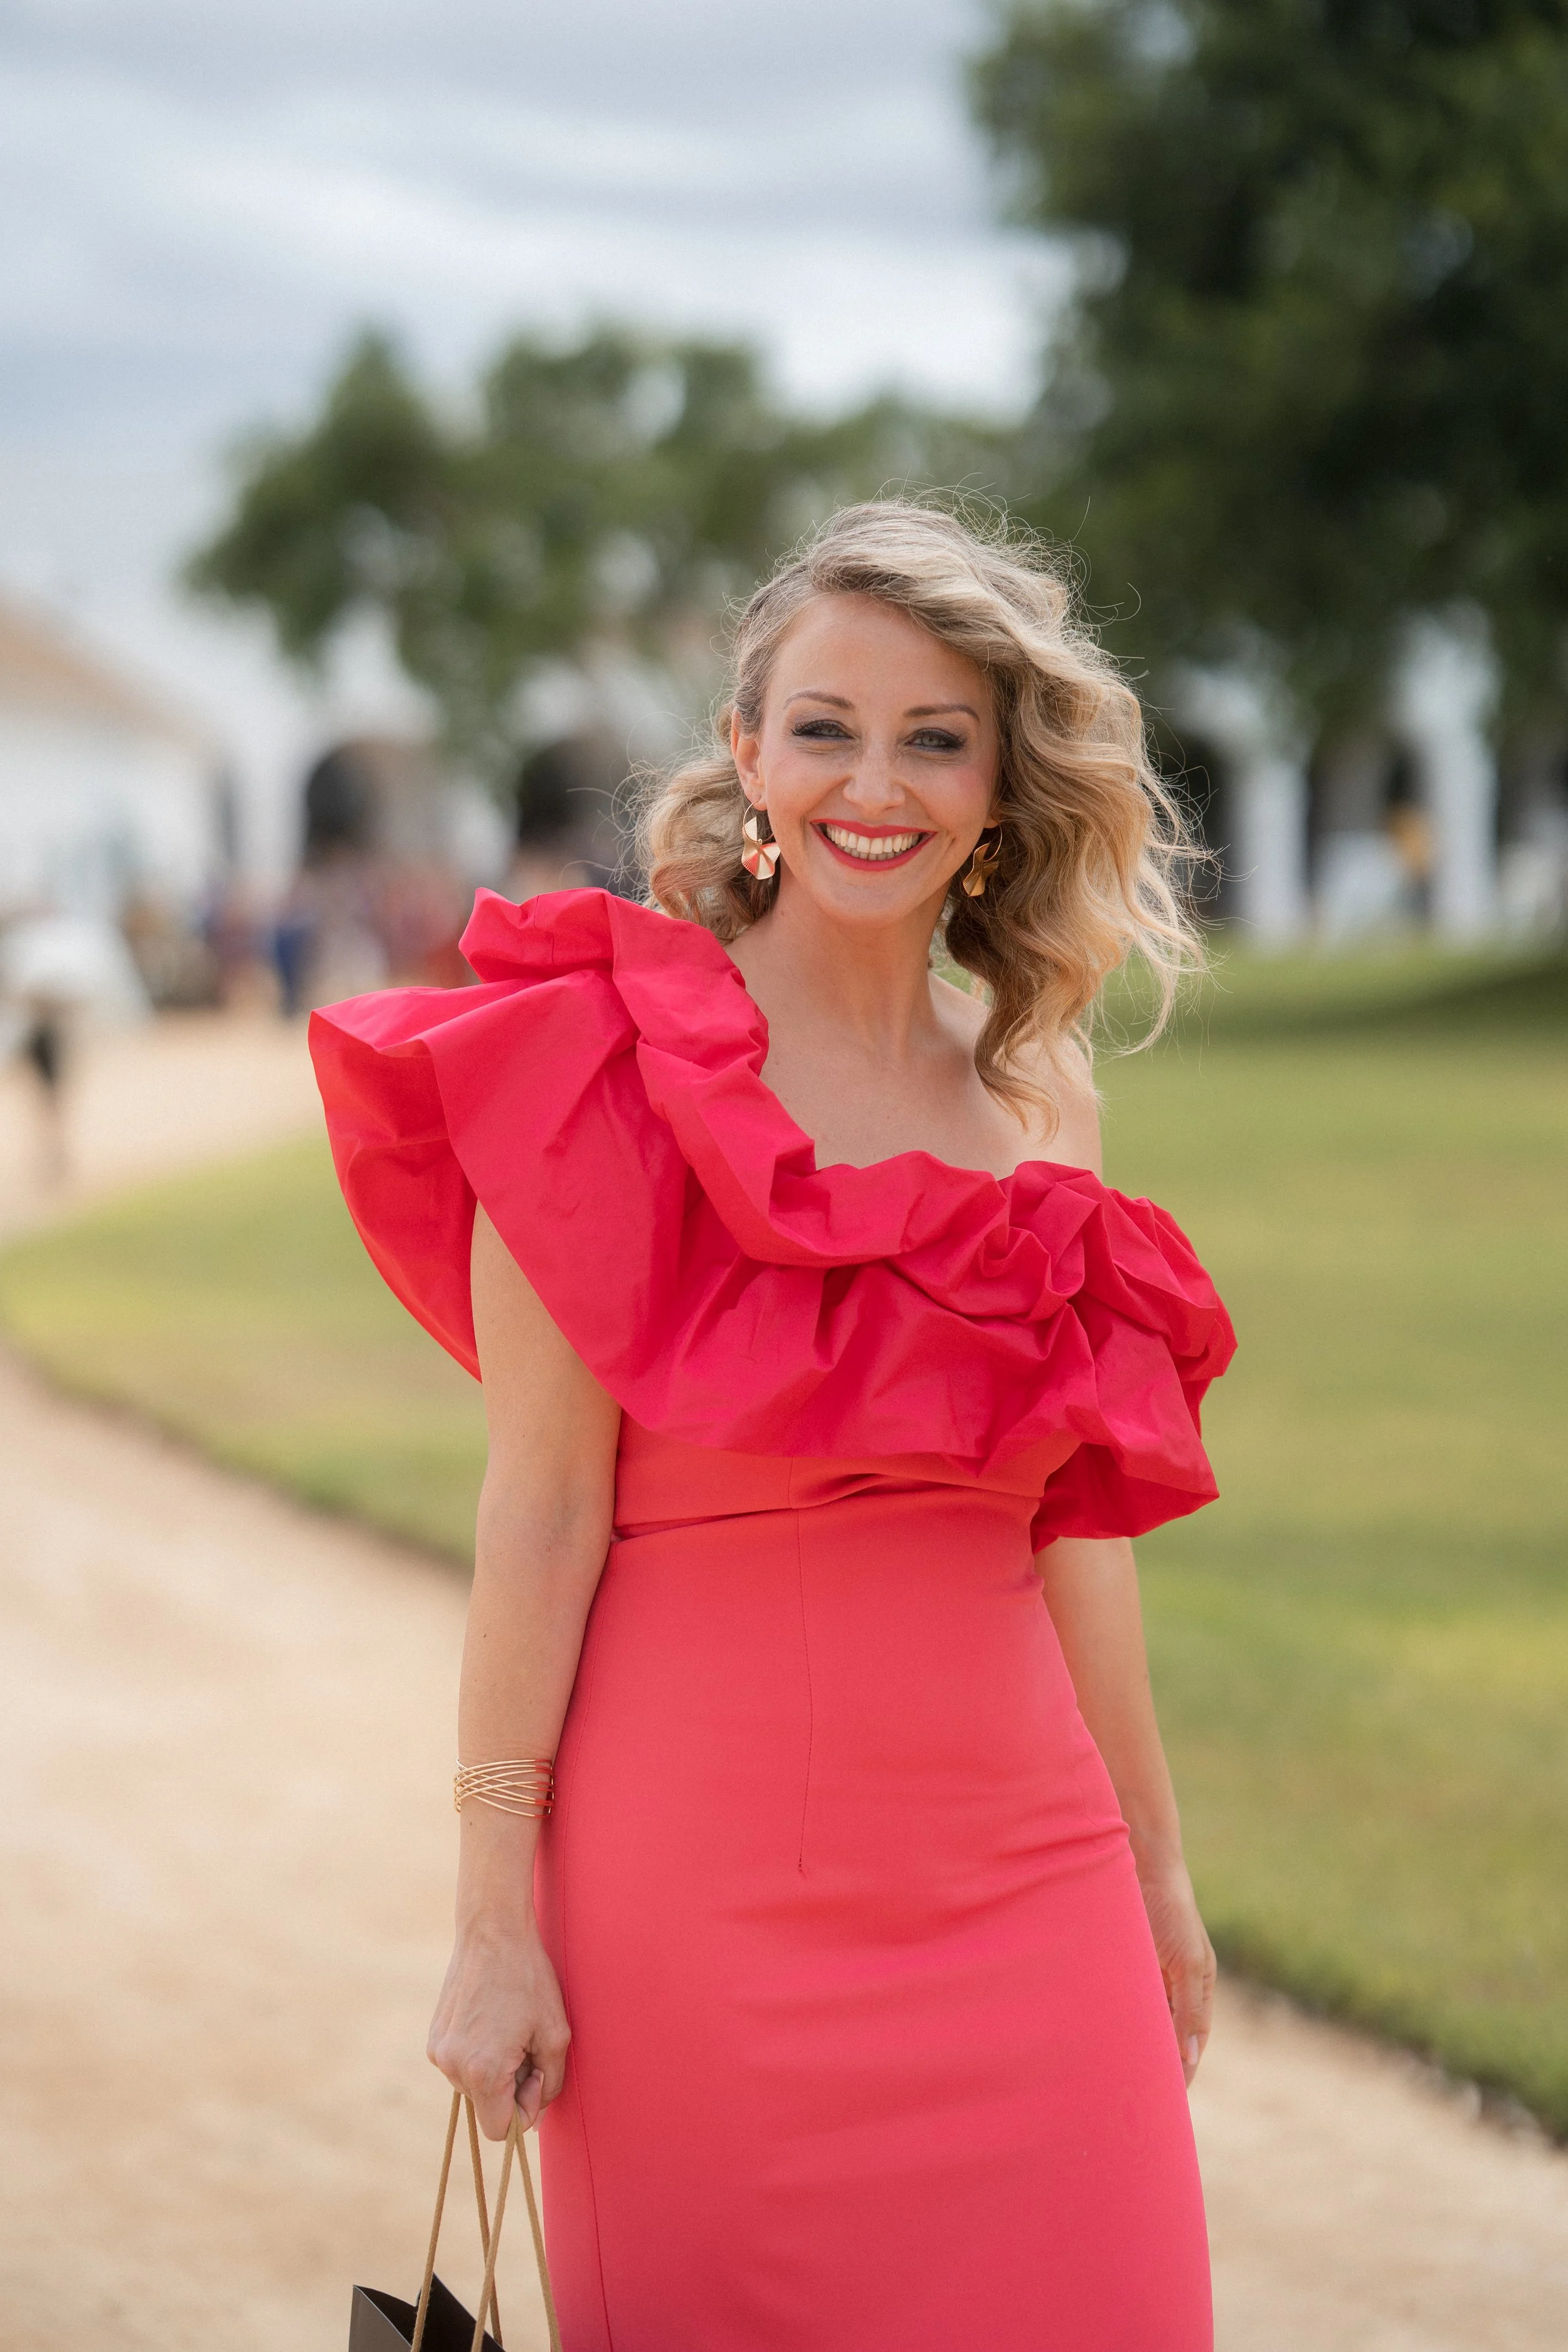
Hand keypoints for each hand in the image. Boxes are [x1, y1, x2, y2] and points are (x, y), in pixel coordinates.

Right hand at [427, 1920, 570, 2137]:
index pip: (501, 2130)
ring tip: (508, 2028)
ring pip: (474, 2087)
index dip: (524, 2110)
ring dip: (494, 2071)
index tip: (535, 2074)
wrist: (492, 1933)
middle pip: (487, 2107)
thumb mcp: (556, 2035)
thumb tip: (533, 2120)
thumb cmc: (529, 1980)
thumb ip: (550, 2085)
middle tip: (526, 2044)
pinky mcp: (434, 2038)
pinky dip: (478, 2055)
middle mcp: (453, 2067)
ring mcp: (439, 2053)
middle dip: (510, 2087)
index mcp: (483, 2072)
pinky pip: (460, 2066)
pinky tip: (492, 2021)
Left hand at [1137, 1856, 1215, 2086]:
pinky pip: (1122, 1999)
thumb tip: (1188, 2056)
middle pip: (1166, 2034)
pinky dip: (1115, 2020)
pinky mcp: (1125, 1961)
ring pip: (1142, 2020)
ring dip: (1132, 2043)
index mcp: (1198, 1985)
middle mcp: (1175, 1983)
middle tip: (1136, 2100)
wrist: (1141, 1859)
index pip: (1191, 2041)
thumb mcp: (1185, 1960)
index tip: (1166, 2103)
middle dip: (1155, 2064)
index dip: (1180, 2070)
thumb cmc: (1170, 1907)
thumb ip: (1188, 2007)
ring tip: (1114, 2079)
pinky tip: (1098, 2038)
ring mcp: (1149, 1972)